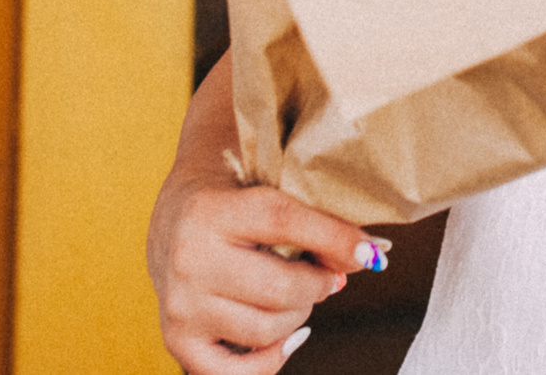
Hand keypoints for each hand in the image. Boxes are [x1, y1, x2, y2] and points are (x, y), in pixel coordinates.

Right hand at [147, 175, 373, 373]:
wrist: (174, 216)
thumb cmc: (233, 200)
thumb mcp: (265, 190)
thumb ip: (312, 217)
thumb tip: (369, 257)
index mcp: (211, 210)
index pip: (284, 222)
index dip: (336, 238)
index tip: (371, 254)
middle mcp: (189, 259)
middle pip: (280, 288)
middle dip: (319, 284)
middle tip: (327, 276)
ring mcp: (181, 305)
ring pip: (266, 329)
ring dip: (299, 316)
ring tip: (298, 295)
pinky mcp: (178, 340)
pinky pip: (235, 373)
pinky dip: (271, 360)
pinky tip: (286, 336)